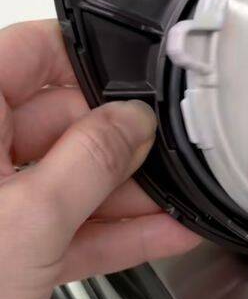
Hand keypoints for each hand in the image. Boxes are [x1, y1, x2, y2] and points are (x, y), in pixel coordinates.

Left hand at [0, 20, 198, 298]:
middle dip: (120, 145)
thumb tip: (134, 121)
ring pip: (72, 179)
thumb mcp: (29, 219)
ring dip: (127, 196)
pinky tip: (163, 233)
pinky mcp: (11, 244)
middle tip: (168, 157)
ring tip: (181, 201)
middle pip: (63, 122)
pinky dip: (113, 232)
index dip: (86, 59)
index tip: (137, 77)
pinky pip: (69, 225)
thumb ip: (90, 161)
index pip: (29, 54)